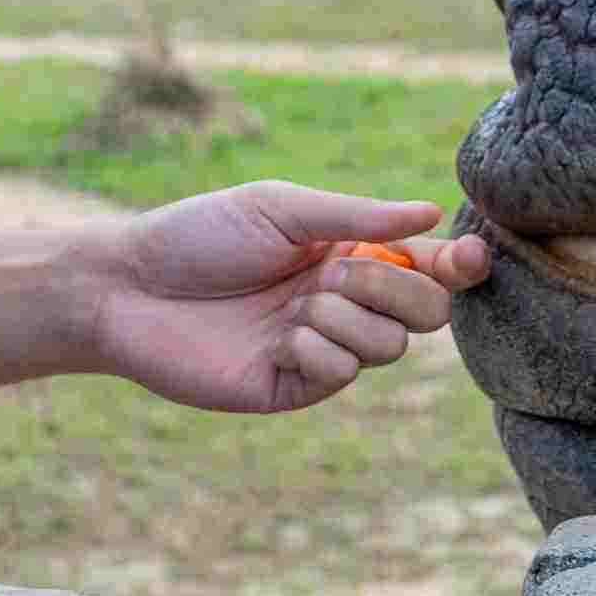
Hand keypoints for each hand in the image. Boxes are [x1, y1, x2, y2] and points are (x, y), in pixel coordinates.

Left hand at [81, 182, 493, 414]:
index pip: (426, 267)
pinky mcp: (292, 386)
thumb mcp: (281, 208)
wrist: (129, 287)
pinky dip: (321, 350)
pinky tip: (280, 338)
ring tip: (297, 305)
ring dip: (350, 318)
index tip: (467, 260)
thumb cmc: (198, 235)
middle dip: (396, 288)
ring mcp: (320, 348)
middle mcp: (343, 303)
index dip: (457, 267)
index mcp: (347, 253)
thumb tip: (432, 215)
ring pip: (389, 347)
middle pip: (425, 313)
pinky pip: (342, 373)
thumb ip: (357, 216)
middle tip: (337, 272)